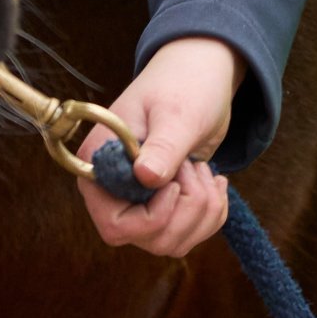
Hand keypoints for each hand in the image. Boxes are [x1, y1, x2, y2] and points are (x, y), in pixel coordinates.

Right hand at [78, 35, 238, 261]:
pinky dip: (212, 214)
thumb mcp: (177, 112)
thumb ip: (163, 146)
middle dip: (186, 209)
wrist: (201, 76)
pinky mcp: (166, 205)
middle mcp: (115, 190)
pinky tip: (215, 182)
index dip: (152, 217)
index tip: (175, 184)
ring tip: (205, 170)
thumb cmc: (183, 84)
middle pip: (149, 239)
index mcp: (102, 164)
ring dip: (202, 210)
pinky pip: (190, 234)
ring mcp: (141, 201)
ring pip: (172, 242)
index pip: (114, 224)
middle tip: (195, 168)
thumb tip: (146, 178)